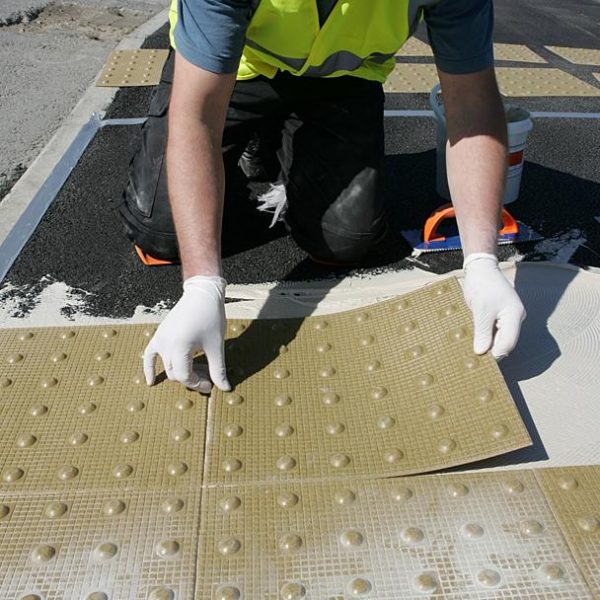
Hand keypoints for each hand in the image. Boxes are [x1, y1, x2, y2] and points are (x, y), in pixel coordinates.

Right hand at [143, 275, 230, 391]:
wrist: (202, 295)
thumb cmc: (210, 317)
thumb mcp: (216, 345)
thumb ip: (218, 369)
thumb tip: (225, 388)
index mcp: (180, 347)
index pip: (184, 376)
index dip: (198, 384)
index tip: (211, 384)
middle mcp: (166, 344)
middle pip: (176, 373)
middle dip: (193, 379)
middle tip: (209, 376)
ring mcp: (160, 340)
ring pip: (167, 367)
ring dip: (181, 373)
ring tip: (199, 371)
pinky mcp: (159, 335)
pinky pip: (149, 355)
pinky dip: (149, 368)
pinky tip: (151, 382)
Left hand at [463, 253, 524, 358]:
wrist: (481, 268)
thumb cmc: (482, 285)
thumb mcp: (480, 309)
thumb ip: (482, 331)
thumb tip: (481, 352)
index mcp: (514, 316)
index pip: (507, 343)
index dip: (494, 354)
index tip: (479, 361)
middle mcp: (515, 319)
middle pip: (504, 342)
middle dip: (490, 350)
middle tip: (473, 359)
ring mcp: (508, 317)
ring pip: (499, 338)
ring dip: (487, 344)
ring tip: (472, 351)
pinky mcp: (500, 316)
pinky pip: (494, 331)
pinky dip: (485, 336)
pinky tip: (474, 340)